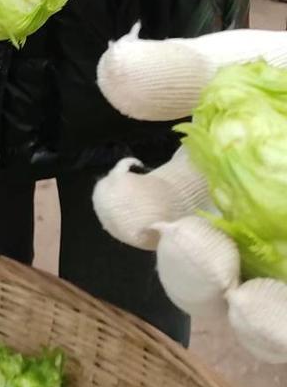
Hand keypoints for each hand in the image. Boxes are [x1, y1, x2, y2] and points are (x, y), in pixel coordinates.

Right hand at [94, 27, 286, 362]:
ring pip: (254, 322)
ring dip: (250, 321)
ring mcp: (278, 282)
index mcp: (195, 185)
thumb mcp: (260, 64)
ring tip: (252, 311)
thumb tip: (116, 66)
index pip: (141, 208)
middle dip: (187, 272)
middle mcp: (229, 243)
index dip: (125, 211)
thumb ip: (191, 71)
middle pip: (193, 275)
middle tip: (200, 252)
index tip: (126, 208)